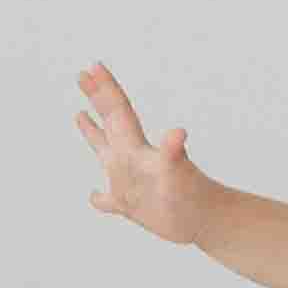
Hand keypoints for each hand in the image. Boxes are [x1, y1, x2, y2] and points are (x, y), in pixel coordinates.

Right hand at [75, 63, 214, 244]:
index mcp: (138, 150)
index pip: (119, 112)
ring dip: (92, 133)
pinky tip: (94, 196)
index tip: (93, 66)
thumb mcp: (177, 175)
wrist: (208, 221)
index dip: (106, 89)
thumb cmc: (192, 199)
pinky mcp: (132, 206)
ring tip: (79, 114)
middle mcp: (132, 159)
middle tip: (81, 74)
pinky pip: (109, 200)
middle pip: (110, 121)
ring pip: (105, 152)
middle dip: (96, 97)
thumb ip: (173, 153)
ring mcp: (130, 181)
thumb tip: (178, 133)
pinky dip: (99, 198)